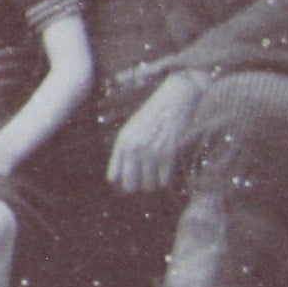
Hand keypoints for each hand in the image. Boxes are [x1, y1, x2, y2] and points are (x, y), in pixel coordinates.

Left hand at [108, 72, 204, 194]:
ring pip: (149, 186)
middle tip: (144, 181)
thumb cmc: (153, 115)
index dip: (121, 182)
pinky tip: (167, 173)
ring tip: (157, 175)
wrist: (174, 100)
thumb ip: (125, 150)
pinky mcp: (169, 154)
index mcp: (122, 143)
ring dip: (153, 183)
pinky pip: (165, 181)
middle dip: (137, 186)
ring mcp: (151, 152)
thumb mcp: (132, 130)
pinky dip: (166, 181)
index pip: (113, 176)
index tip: (129, 181)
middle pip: (130, 185)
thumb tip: (120, 177)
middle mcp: (133, 149)